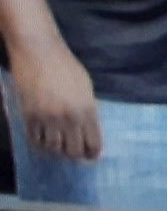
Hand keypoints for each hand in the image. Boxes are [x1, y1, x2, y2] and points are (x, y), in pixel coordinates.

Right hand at [9, 40, 100, 159]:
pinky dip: (40, 145)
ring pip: (53, 149)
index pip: (93, 142)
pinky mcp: (29, 117)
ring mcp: (48, 119)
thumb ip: (88, 108)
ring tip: (59, 147)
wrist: (39, 54)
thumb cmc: (66, 67)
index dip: (93, 153)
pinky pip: (35, 141)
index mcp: (87, 108)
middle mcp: (69, 118)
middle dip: (75, 155)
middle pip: (73, 150)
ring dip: (57, 151)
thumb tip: (89, 127)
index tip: (92, 156)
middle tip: (75, 153)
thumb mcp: (85, 87)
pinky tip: (44, 142)